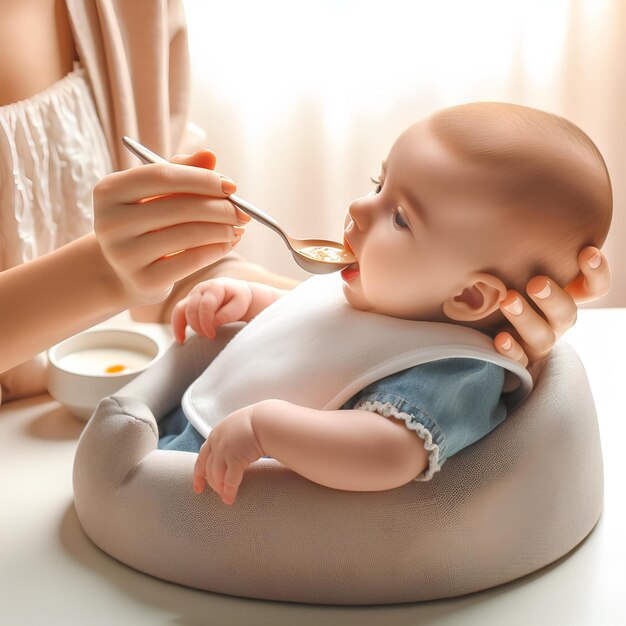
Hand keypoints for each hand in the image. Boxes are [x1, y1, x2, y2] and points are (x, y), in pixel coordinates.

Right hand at [94, 149, 249, 305]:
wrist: (120, 272)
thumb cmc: (144, 224)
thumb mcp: (155, 195)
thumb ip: (180, 172)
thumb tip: (209, 156)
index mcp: (110, 190)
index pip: (163, 175)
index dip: (202, 179)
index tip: (231, 187)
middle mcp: (110, 222)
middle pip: (180, 207)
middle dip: (220, 208)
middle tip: (243, 212)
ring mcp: (124, 254)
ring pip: (190, 234)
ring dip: (223, 230)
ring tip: (237, 228)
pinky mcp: (144, 280)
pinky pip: (192, 260)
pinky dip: (217, 250)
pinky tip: (227, 244)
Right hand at [170, 277, 253, 342]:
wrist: (236, 293)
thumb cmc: (238, 300)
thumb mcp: (239, 305)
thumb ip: (227, 314)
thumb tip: (213, 323)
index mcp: (214, 287)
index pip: (205, 305)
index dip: (206, 323)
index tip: (212, 335)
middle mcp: (200, 289)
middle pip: (191, 308)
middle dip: (197, 326)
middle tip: (208, 337)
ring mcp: (192, 295)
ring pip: (180, 310)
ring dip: (182, 327)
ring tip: (186, 341)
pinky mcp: (188, 303)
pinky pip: (177, 313)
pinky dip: (176, 326)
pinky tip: (181, 339)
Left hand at [193, 405, 264, 504]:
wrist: (266, 420)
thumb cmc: (257, 423)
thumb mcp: (237, 428)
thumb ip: (231, 439)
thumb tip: (234, 451)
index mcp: (215, 435)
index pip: (202, 457)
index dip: (198, 474)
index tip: (197, 488)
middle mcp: (216, 443)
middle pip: (207, 468)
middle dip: (212, 483)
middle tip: (218, 493)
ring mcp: (224, 451)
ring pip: (216, 476)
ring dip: (220, 488)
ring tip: (224, 497)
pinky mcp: (235, 459)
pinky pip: (229, 480)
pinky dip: (229, 491)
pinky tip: (230, 499)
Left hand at [494, 246, 610, 381]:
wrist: (487, 329)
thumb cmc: (507, 286)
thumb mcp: (517, 266)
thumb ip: (523, 245)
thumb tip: (513, 194)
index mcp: (565, 297)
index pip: (593, 288)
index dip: (595, 273)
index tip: (586, 251)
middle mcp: (556, 320)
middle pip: (567, 313)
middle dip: (554, 296)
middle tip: (536, 281)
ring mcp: (538, 341)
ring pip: (543, 336)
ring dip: (526, 317)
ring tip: (508, 299)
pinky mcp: (517, 358)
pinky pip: (518, 360)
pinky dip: (510, 350)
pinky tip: (499, 339)